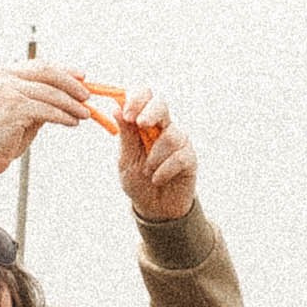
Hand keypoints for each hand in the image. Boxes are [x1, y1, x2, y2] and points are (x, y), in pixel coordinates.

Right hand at [0, 61, 91, 187]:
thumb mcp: (21, 114)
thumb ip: (39, 101)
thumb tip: (69, 96)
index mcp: (0, 73)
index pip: (39, 65)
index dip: (63, 70)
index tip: (82, 76)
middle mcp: (2, 77)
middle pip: (46, 72)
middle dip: (71, 83)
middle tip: (87, 95)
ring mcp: (6, 90)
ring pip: (50, 93)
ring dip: (71, 104)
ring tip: (85, 113)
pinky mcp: (13, 107)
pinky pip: (47, 110)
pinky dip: (63, 116)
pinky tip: (73, 123)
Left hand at [116, 88, 199, 224]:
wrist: (155, 209)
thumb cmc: (139, 182)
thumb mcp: (126, 160)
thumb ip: (125, 136)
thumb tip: (115, 108)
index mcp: (144, 124)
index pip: (144, 97)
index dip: (136, 99)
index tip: (127, 114)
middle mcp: (163, 128)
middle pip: (161, 103)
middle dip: (150, 111)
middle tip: (140, 124)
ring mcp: (178, 142)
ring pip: (169, 135)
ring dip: (154, 156)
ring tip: (148, 172)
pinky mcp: (190, 158)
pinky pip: (179, 156)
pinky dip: (164, 170)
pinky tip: (158, 180)